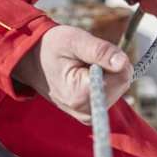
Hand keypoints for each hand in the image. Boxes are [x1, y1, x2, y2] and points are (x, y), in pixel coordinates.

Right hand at [12, 25, 132, 124]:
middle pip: (122, 83)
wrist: (32, 62)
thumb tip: (124, 62)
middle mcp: (85, 112)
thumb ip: (99, 50)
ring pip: (119, 88)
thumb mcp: (73, 40)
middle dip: (109, 67)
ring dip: (105, 73)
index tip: (89, 55)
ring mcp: (88, 116)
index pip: (122, 77)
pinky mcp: (90, 114)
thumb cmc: (51, 47)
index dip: (111, 59)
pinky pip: (112, 93)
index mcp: (80, 95)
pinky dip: (103, 81)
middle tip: (83, 61)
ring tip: (81, 68)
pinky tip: (84, 77)